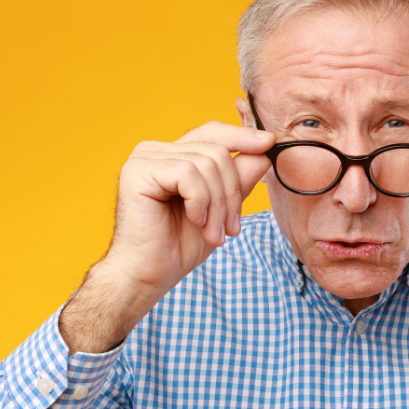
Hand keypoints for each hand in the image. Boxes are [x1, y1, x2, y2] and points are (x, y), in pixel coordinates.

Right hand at [60, 121, 273, 352]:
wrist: (149, 275)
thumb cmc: (178, 245)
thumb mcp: (220, 209)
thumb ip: (239, 179)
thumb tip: (264, 151)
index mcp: (172, 154)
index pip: (213, 133)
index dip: (242, 136)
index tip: (270, 143)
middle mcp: (156, 150)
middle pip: (217, 150)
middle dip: (232, 192)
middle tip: (230, 228)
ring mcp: (145, 158)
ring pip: (207, 163)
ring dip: (218, 204)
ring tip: (213, 233)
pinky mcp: (138, 172)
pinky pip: (189, 174)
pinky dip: (200, 202)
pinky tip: (194, 221)